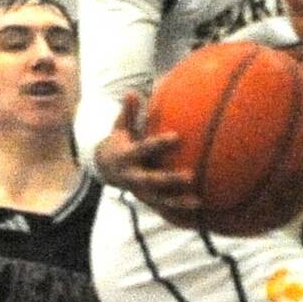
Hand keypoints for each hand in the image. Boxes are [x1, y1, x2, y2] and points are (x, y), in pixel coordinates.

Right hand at [91, 91, 196, 220]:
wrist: (104, 168)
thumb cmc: (120, 142)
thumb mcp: (120, 127)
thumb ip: (128, 112)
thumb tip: (131, 92)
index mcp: (127, 156)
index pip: (144, 149)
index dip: (159, 143)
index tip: (176, 136)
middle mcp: (133, 176)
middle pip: (152, 179)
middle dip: (170, 179)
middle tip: (191, 176)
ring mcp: (139, 191)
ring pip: (159, 199)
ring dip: (178, 201)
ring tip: (197, 201)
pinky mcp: (146, 200)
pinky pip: (164, 207)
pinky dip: (179, 210)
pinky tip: (198, 208)